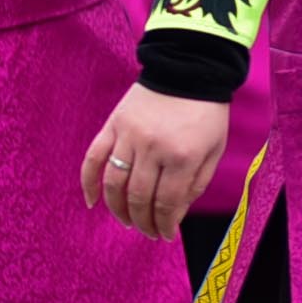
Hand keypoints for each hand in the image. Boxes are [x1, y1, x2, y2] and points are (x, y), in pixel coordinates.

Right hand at [81, 85, 230, 240]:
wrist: (189, 68)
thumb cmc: (206, 112)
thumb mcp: (213, 150)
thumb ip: (196, 184)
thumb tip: (175, 215)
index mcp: (183, 156)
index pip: (167, 203)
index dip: (164, 224)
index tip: (164, 235)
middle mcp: (154, 148)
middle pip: (139, 197)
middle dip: (142, 222)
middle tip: (147, 232)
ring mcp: (130, 136)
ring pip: (114, 183)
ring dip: (117, 209)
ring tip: (126, 221)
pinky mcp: (113, 125)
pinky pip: (93, 158)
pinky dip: (88, 183)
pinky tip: (91, 202)